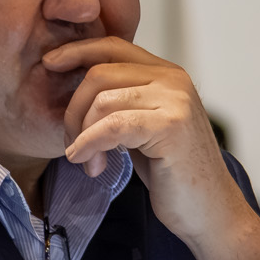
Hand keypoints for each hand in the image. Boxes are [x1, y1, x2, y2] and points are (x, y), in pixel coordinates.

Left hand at [49, 37, 259, 259]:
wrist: (210, 213)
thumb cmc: (174, 176)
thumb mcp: (143, 129)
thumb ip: (122, 102)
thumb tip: (73, 84)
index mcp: (168, 74)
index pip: (113, 46)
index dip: (77, 51)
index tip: (49, 65)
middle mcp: (174, 80)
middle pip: (99, 73)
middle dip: (74, 110)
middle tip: (72, 145)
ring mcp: (176, 101)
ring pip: (102, 100)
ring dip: (82, 135)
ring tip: (89, 163)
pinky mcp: (171, 127)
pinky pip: (112, 126)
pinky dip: (90, 144)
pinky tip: (88, 163)